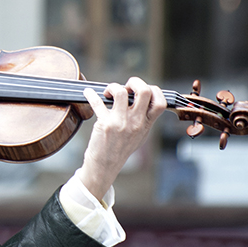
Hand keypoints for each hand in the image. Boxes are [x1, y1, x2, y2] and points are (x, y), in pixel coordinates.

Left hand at [76, 77, 166, 201]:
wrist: (105, 165)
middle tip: (126, 86)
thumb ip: (143, 119)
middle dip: (135, 81)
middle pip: (144, 91)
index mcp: (145, 124)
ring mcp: (120, 123)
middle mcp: (135, 122)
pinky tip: (88, 92)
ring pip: (120, 92)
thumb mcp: (139, 135)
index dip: (154, 90)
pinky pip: (97, 103)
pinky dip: (90, 94)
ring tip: (109, 94)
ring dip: (113, 87)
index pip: (160, 102)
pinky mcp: (104, 124)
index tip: (141, 90)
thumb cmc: (121, 148)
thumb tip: (143, 98)